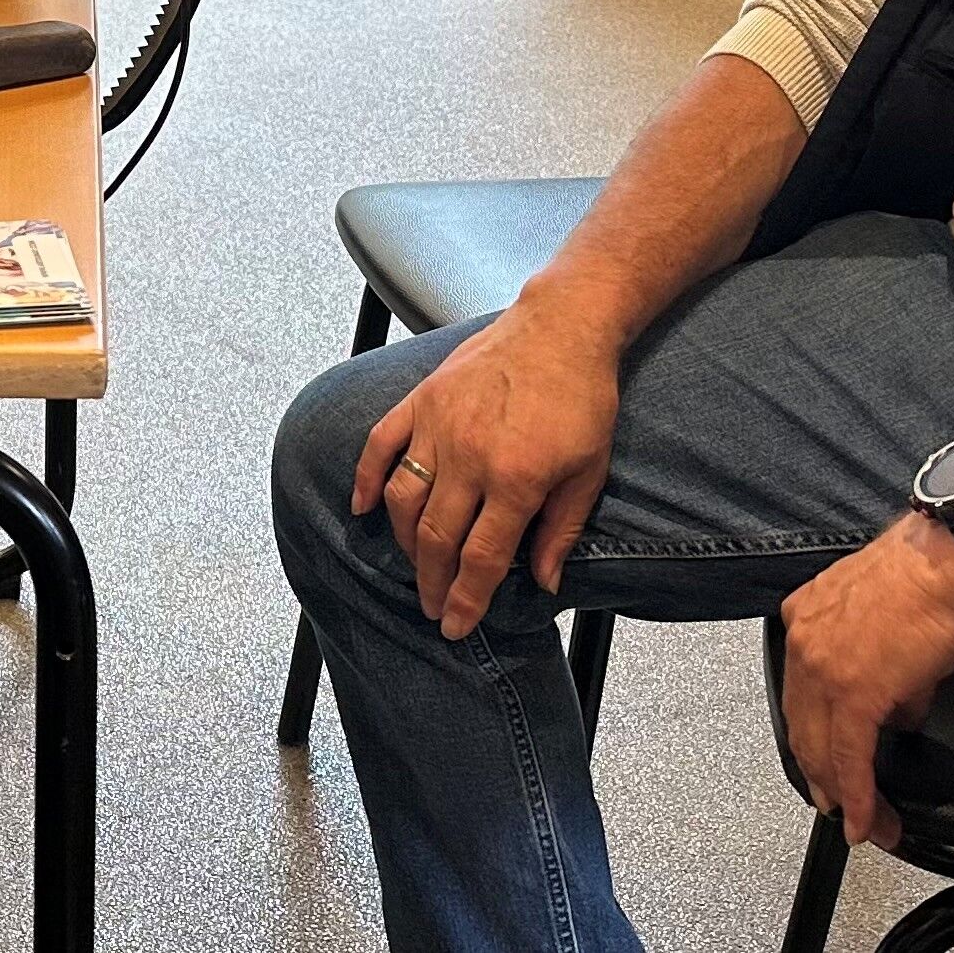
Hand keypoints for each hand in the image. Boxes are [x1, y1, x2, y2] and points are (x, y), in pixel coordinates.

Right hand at [349, 303, 623, 639]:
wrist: (561, 327)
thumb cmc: (582, 398)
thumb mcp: (588, 472)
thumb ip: (560, 530)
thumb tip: (544, 582)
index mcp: (516, 480)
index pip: (481, 558)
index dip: (465, 599)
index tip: (454, 625)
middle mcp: (470, 457)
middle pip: (436, 538)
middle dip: (431, 582)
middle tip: (431, 606)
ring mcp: (439, 426)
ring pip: (404, 499)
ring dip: (404, 542)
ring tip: (415, 563)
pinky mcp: (422, 400)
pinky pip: (381, 445)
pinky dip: (367, 479)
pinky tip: (364, 507)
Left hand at [778, 514, 953, 851]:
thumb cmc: (935, 574)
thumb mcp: (888, 620)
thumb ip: (882, 669)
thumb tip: (899, 709)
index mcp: (807, 617)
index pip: (801, 693)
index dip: (814, 736)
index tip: (827, 763)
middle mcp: (804, 641)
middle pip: (802, 726)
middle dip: (820, 774)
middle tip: (836, 804)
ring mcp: (824, 667)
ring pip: (821, 748)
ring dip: (842, 792)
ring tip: (861, 821)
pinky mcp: (856, 693)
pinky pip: (851, 757)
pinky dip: (860, 796)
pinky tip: (867, 820)